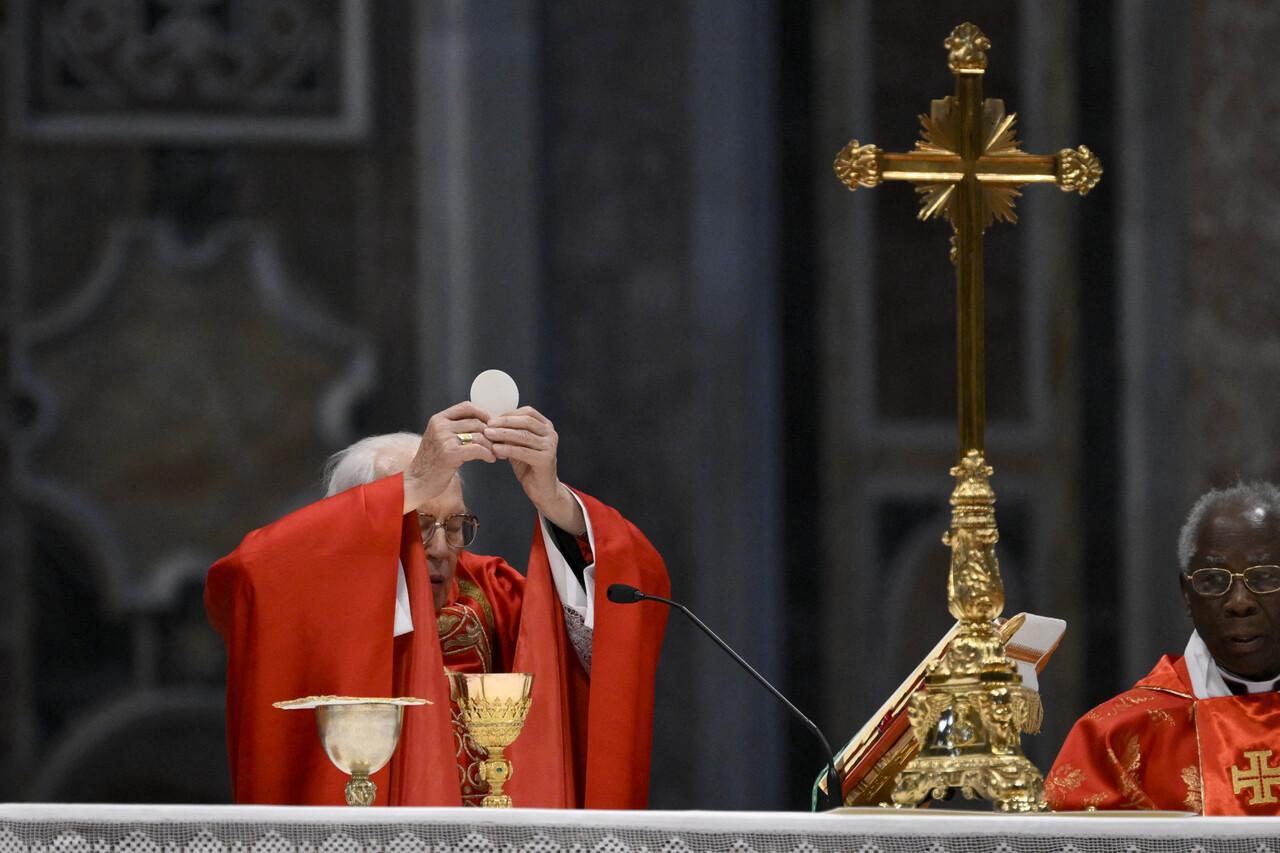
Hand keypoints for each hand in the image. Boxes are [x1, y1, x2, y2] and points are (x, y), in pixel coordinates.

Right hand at [402, 402, 495, 512]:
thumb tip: (483, 424)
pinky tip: (490, 459)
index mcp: (438, 419)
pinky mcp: (450, 453)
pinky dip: (488, 454)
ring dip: (492, 445)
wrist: (416, 481)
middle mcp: (441, 426)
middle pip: (476, 422)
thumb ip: (455, 428)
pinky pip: (477, 449)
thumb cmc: (431, 462)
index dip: (483, 413)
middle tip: (499, 443)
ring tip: (495, 453)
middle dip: (491, 433)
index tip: (492, 424)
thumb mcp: (439, 438)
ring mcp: (444, 439)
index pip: (466, 406)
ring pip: (479, 435)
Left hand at [484, 407, 585, 534]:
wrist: (543, 489)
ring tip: (488, 435)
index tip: (492, 418)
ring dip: (503, 434)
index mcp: (546, 427)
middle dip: (504, 422)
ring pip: (524, 435)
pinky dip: (508, 449)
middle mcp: (551, 434)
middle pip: (526, 421)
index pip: (527, 412)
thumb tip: (491, 423)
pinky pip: (523, 451)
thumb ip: (511, 434)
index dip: (509, 414)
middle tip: (488, 425)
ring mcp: (550, 447)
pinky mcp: (545, 460)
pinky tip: (495, 449)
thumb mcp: (520, 445)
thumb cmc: (530, 466)